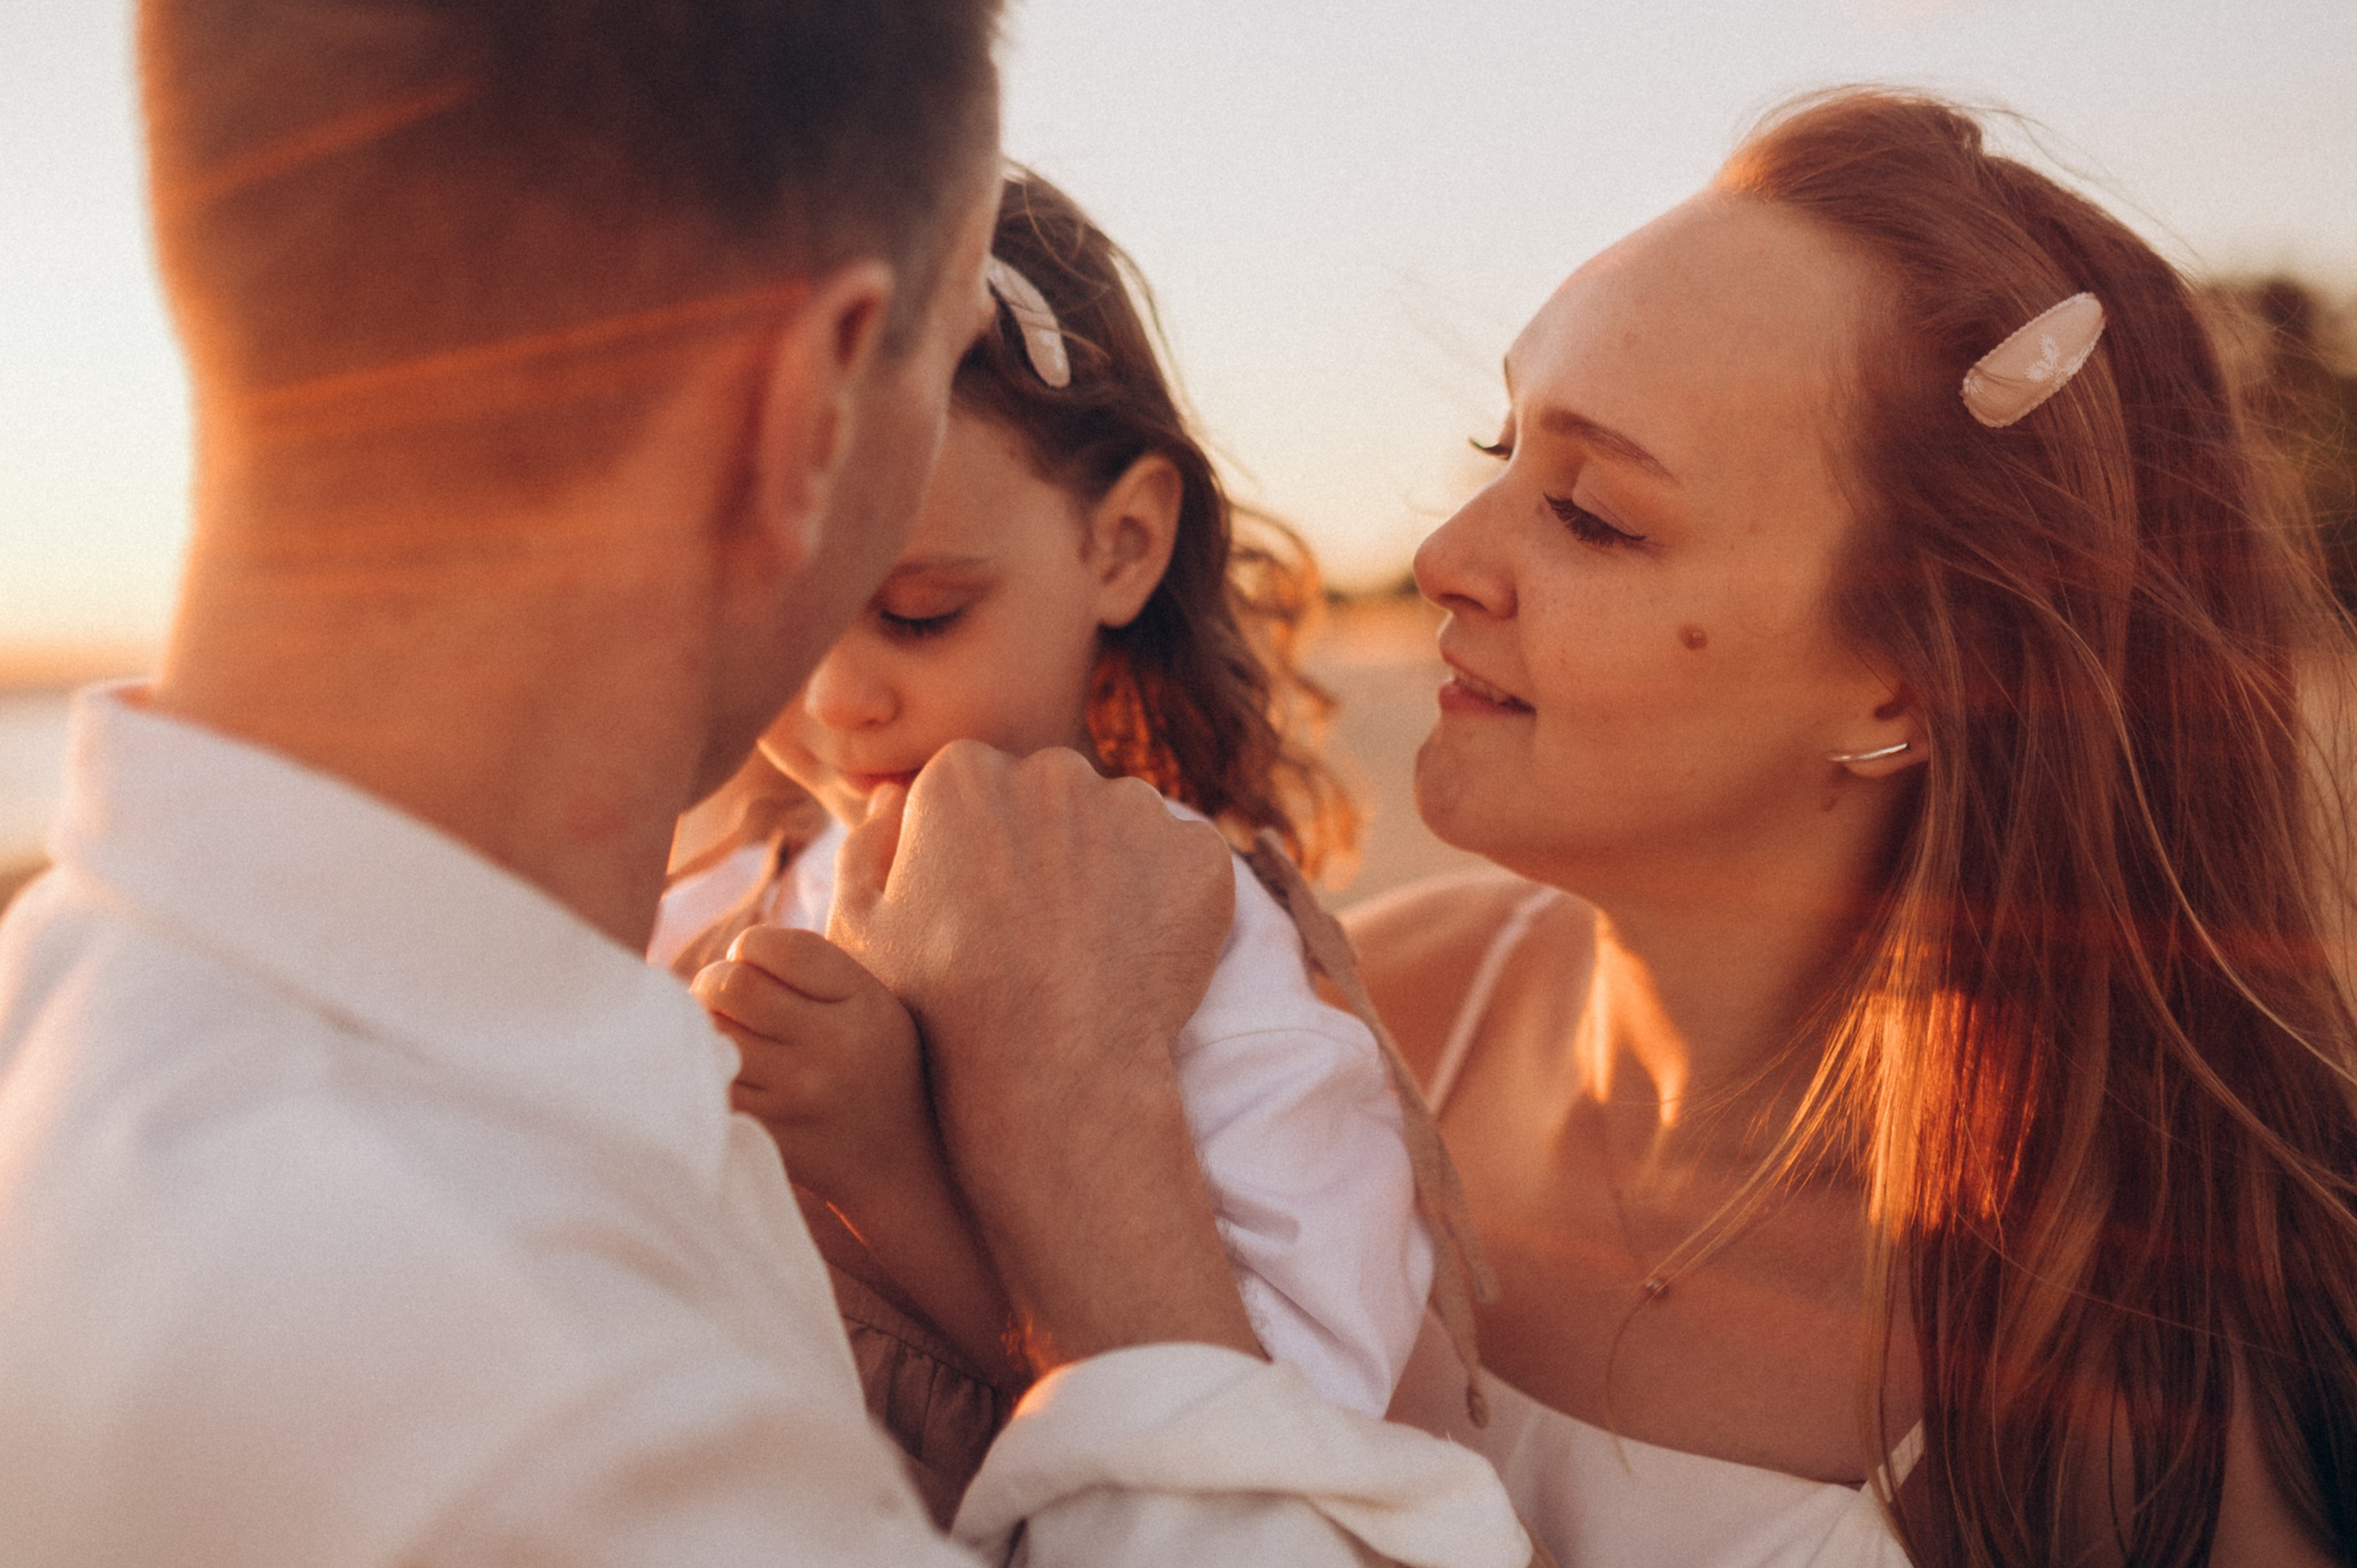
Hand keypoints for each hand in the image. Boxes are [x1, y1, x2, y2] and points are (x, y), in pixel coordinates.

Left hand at [693, 921, 1028, 1379]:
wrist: (897, 1162)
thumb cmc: (872, 1062)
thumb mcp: (871, 1000)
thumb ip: (810, 965)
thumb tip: (729, 950)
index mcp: (861, 1001)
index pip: (766, 946)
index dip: (749, 948)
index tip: (759, 966)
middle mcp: (830, 1046)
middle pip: (727, 984)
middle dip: (716, 982)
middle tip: (728, 998)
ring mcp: (794, 1094)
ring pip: (708, 1031)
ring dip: (707, 1027)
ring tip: (731, 1034)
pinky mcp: (765, 1131)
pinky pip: (707, 1080)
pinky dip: (705, 1069)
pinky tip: (726, 1070)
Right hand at [829, 742, 1258, 1370]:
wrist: (1052, 1074)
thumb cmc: (941, 1009)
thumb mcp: (864, 932)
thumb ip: (865, 848)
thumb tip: (892, 795)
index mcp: (961, 773)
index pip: (975, 791)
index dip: (975, 853)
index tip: (979, 911)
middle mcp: (1051, 768)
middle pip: (1050, 797)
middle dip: (1045, 847)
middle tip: (1037, 932)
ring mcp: (1135, 807)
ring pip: (1120, 826)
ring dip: (1110, 869)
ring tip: (1088, 948)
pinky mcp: (1198, 855)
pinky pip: (1184, 864)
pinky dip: (1169, 901)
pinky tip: (1138, 955)